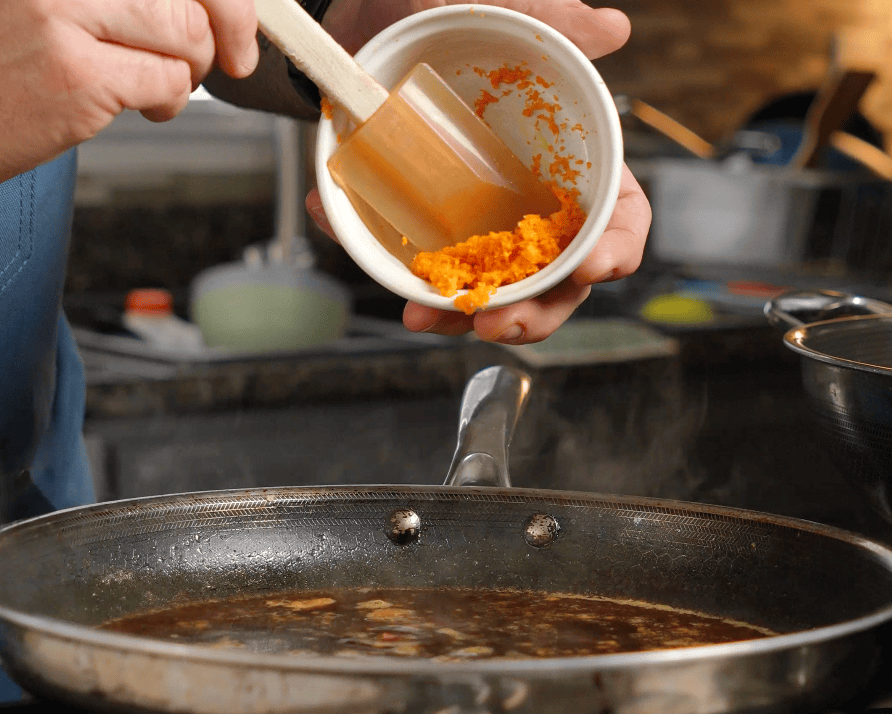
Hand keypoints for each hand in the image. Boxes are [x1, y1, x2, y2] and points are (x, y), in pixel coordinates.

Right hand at [0, 0, 259, 181]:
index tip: (236, 20)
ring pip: (190, 34)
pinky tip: (138, 104)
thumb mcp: (64, 2)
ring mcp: (63, 11)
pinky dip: (169, 102)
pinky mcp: (76, 72)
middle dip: (221, 32)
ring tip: (156, 81)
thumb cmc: (10, 56)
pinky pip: (169, 82)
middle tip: (219, 59)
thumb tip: (219, 5)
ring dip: (189, 70)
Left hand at [309, 0, 650, 344]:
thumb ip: (551, 26)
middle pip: (559, 281)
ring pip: (498, 294)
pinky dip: (417, 292)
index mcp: (575, 168)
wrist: (363, 31)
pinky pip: (439, 279)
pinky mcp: (439, 237)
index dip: (616, 250)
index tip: (594, 268)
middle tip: (493, 321)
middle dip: (533, 313)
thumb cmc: (439, 22)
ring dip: (467, 316)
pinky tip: (399, 293)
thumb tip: (613, 27)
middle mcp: (537, 208)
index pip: (618, 221)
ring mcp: (488, 228)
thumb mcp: (493, 18)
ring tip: (427, 316)